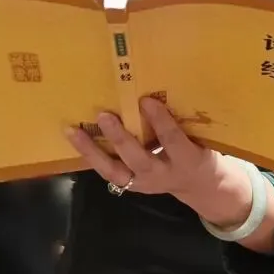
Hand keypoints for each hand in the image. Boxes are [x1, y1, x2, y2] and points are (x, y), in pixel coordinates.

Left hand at [65, 96, 227, 206]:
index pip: (172, 140)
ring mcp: (143, 183)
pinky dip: (90, 156)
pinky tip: (75, 138)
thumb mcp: (200, 136)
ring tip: (73, 131)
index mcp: (187, 160)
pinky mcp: (129, 185)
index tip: (146, 99)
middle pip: (139, 159)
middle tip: (104, 115)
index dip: (160, 121)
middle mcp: (162, 175)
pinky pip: (106, 172)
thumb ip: (182, 120)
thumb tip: (158, 88)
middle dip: (120, 138)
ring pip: (114, 170)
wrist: (198, 184)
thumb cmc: (198, 149)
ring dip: (92, 151)